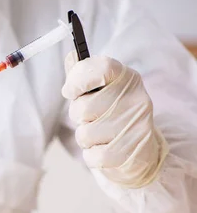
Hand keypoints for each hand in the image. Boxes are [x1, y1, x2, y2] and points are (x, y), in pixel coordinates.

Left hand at [62, 52, 167, 187]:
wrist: (143, 152)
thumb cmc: (114, 117)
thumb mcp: (104, 91)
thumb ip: (85, 75)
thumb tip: (71, 56)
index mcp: (128, 79)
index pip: (101, 68)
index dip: (78, 79)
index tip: (69, 91)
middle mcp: (136, 100)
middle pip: (82, 108)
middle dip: (78, 116)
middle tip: (92, 118)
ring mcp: (134, 128)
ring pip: (84, 134)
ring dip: (85, 138)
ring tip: (102, 135)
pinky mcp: (129, 154)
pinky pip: (91, 156)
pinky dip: (92, 156)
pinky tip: (105, 150)